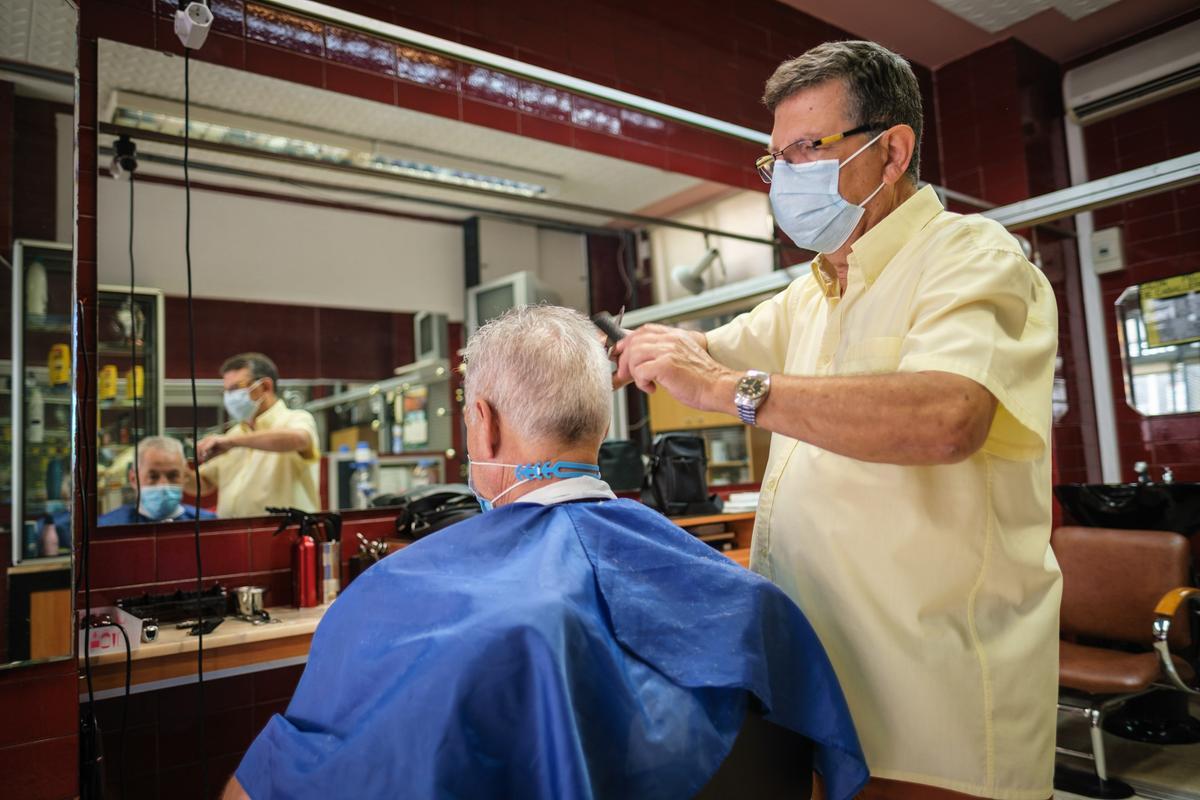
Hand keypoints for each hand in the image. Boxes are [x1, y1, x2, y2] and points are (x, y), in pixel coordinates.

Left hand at [197, 434, 236, 462]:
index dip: (196, 453)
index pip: (198, 446)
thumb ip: (208, 456)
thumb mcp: (215, 453)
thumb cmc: (225, 447)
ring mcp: (209, 438)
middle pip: (197, 446)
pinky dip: (204, 451)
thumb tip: (202, 461)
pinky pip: (206, 446)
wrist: (232, 443)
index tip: (196, 460)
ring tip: (201, 459)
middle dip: (196, 454)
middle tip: (198, 461)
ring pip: (200, 446)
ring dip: (199, 453)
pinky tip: (204, 456)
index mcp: (206, 440)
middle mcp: (207, 438)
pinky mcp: (213, 439)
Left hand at [612, 324, 734, 412]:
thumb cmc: (703, 379)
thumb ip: (666, 353)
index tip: (621, 352)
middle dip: (625, 359)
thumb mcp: (684, 358)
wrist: (719, 387)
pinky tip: (652, 388)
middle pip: (635, 341)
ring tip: (643, 382)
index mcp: (676, 336)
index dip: (629, 340)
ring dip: (633, 371)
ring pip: (634, 354)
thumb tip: (643, 360)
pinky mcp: (666, 365)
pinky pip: (640, 370)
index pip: (645, 330)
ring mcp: (668, 351)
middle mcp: (671, 339)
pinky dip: (640, 382)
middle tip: (626, 374)